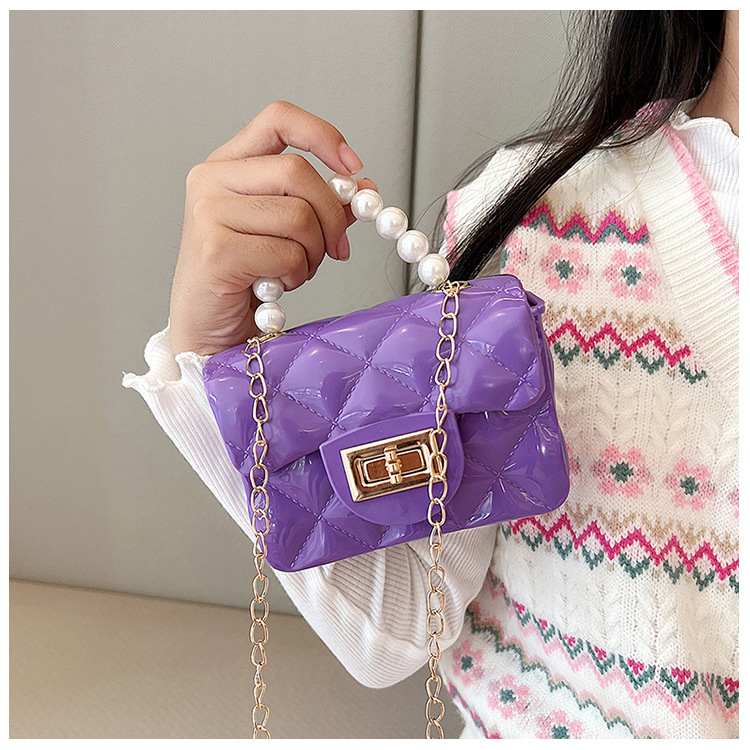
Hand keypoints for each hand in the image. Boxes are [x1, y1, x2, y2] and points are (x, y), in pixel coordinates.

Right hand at [168, 100, 376, 355]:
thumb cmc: (244, 278)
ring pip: (297, 215)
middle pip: (298, 171)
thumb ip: (321, 205)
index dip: (322, 135)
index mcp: (228, 165)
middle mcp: (211, 179)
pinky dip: (296, 273)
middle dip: (331, 215)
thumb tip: (364, 187)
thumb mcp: (286, 232)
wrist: (207, 327)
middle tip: (336, 248)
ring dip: (312, 252)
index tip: (353, 167)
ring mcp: (208, 212)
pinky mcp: (215, 250)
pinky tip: (278, 284)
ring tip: (295, 270)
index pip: (278, 119)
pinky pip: (285, 252)